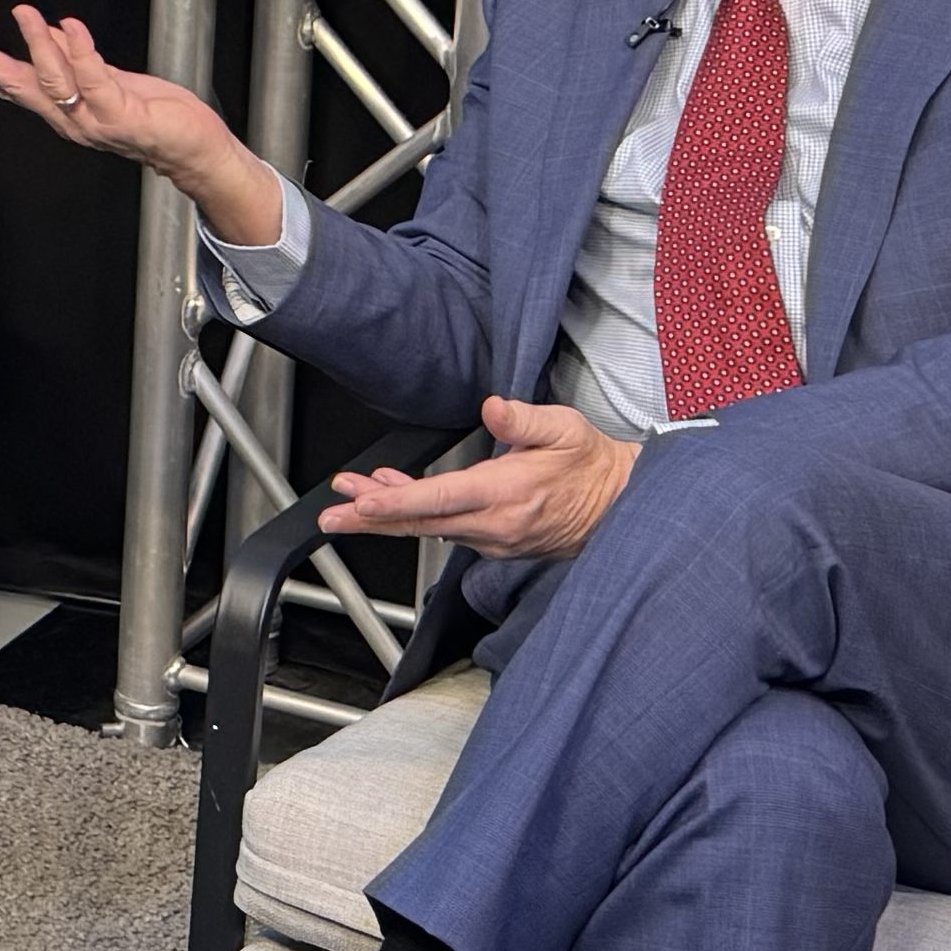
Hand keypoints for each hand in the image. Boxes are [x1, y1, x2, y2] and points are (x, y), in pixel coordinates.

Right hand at [0, 3, 282, 238]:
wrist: (193, 150)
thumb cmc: (157, 119)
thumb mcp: (111, 80)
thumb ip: (79, 60)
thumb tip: (55, 31)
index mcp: (64, 110)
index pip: (15, 86)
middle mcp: (70, 119)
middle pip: (19, 88)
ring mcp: (93, 120)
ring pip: (54, 81)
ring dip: (37, 44)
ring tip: (25, 15)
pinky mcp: (121, 115)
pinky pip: (95, 80)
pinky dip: (82, 51)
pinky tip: (73, 27)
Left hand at [323, 392, 640, 562]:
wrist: (619, 505)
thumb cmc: (589, 465)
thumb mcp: (565, 429)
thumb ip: (524, 419)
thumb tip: (493, 408)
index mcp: (507, 493)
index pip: (440, 501)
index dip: (396, 504)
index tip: (362, 504)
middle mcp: (496, 523)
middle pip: (422, 522)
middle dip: (371, 519)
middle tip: (331, 517)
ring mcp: (494, 539)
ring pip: (431, 527)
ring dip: (389, 514)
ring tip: (352, 497)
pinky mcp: (495, 543)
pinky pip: (447, 529)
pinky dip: (417, 515)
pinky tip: (394, 497)